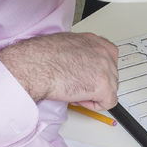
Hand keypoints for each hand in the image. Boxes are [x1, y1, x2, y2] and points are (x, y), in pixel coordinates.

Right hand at [0, 32, 118, 108]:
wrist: (34, 66)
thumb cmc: (41, 56)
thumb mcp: (66, 44)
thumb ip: (79, 52)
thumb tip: (79, 63)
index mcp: (94, 41)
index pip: (108, 59)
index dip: (96, 71)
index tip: (86, 76)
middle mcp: (104, 52)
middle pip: (111, 75)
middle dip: (94, 83)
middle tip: (76, 85)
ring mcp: (106, 68)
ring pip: (110, 89)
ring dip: (93, 94)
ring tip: (73, 91)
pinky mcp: (103, 86)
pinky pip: (108, 103)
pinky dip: (93, 105)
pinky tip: (77, 99)